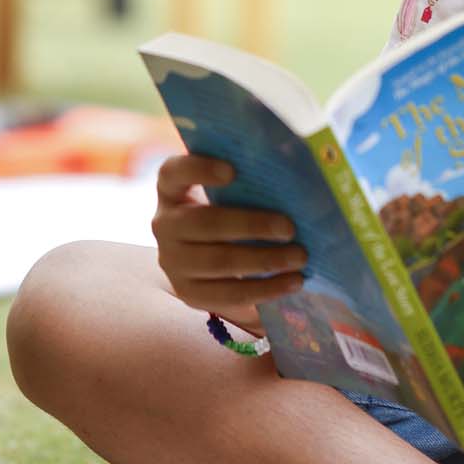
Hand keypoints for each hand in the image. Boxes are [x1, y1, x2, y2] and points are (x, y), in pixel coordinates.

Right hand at [151, 153, 306, 336]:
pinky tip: (293, 281)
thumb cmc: (232, 212)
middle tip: (290, 228)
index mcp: (172, 190)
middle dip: (251, 225)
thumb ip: (249, 182)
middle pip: (205, 223)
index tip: (232, 171)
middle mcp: (164, 225)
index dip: (199, 169)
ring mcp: (172, 262)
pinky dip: (265, 289)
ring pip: (219, 262)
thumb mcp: (231, 194)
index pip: (173, 173)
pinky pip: (229, 294)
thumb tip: (292, 173)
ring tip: (299, 257)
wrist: (218, 263)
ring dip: (264, 260)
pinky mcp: (189, 293)